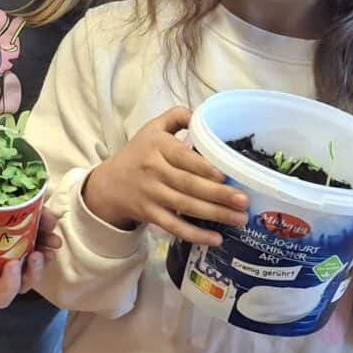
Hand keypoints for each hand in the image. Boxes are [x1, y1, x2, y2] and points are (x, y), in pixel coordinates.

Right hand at [0, 189, 61, 311]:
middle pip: (2, 298)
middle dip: (14, 284)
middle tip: (17, 261)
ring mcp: (0, 268)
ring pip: (23, 283)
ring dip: (36, 271)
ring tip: (43, 249)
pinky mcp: (14, 251)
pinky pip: (34, 260)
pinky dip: (44, 249)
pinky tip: (49, 232)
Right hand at [81, 107, 246, 245]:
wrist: (109, 183)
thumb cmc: (138, 154)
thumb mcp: (151, 129)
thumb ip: (176, 117)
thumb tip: (202, 113)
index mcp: (157, 147)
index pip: (182, 158)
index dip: (204, 168)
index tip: (225, 175)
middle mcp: (153, 171)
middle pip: (188, 185)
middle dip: (218, 194)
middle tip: (244, 201)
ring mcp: (151, 195)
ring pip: (185, 206)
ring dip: (214, 214)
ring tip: (240, 219)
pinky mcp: (150, 215)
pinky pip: (174, 227)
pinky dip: (194, 235)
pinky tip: (216, 239)